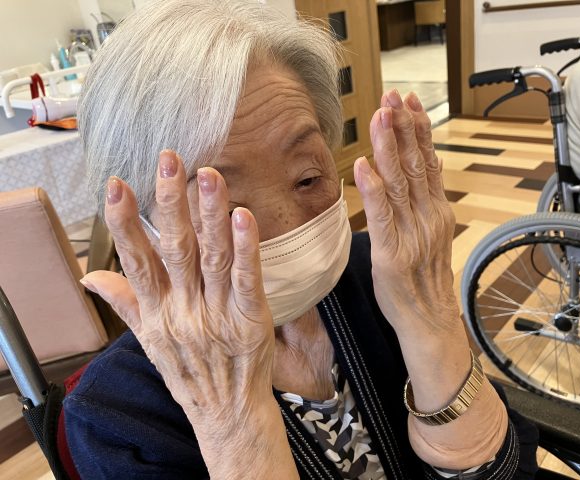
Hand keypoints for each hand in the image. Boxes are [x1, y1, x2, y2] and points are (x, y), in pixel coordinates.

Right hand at [81, 151, 296, 476]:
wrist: (227, 412)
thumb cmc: (190, 372)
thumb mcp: (149, 341)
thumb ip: (125, 302)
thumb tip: (90, 276)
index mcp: (158, 311)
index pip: (136, 260)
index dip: (125, 223)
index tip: (117, 186)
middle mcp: (184, 309)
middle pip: (175, 250)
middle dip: (170, 203)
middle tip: (169, 160)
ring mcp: (218, 314)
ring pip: (212, 258)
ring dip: (210, 215)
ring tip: (208, 176)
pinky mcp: (250, 320)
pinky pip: (247, 281)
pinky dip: (245, 250)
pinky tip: (244, 218)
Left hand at [354, 90, 456, 334]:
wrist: (429, 319)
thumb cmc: (424, 277)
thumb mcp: (431, 234)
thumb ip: (424, 202)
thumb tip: (421, 168)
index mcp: (436, 210)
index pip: (427, 162)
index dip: (418, 130)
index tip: (408, 102)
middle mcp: (428, 217)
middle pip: (415, 165)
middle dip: (403, 127)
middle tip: (393, 95)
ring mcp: (412, 234)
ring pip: (399, 183)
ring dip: (389, 147)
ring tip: (380, 116)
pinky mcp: (392, 253)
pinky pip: (382, 217)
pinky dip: (373, 190)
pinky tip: (363, 166)